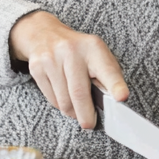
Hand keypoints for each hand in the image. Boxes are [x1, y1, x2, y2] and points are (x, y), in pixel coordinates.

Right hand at [9, 11, 127, 129]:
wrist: (45, 35)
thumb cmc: (79, 51)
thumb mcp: (97, 56)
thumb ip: (106, 77)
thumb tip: (111, 103)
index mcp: (93, 48)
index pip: (107, 70)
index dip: (116, 85)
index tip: (122, 98)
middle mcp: (72, 51)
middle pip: (79, 93)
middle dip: (86, 115)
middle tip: (89, 124)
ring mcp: (52, 59)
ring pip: (64, 101)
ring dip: (72, 112)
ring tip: (77, 109)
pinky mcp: (37, 68)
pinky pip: (51, 99)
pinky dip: (60, 105)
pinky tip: (64, 97)